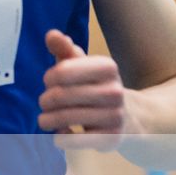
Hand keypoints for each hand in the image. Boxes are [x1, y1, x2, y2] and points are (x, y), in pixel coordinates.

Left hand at [38, 30, 127, 149]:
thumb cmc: (95, 86)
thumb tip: (51, 34)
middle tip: (45, 102)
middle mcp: (114, 91)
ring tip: (46, 119)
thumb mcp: (83, 65)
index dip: (49, 78)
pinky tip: (62, 132)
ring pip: (63, 118)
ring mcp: (114, 116)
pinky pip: (71, 140)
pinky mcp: (110, 138)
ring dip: (47, 120)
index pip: (62, 71)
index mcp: (107, 67)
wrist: (130, 117)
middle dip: (45, 100)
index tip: (50, 81)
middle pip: (59, 96)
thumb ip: (65, 49)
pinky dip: (60, 138)